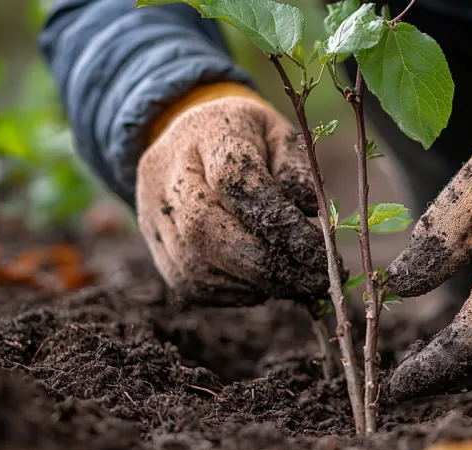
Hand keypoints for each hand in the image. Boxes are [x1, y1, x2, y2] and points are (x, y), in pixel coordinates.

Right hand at [137, 87, 328, 305]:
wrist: (193, 139)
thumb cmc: (250, 140)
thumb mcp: (280, 135)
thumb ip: (296, 167)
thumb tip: (308, 211)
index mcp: (206, 133)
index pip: (234, 179)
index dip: (278, 221)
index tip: (319, 249)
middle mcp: (167, 172)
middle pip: (203, 228)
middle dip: (265, 264)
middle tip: (315, 281)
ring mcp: (152, 211)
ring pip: (193, 264)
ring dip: (253, 284)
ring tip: (298, 286)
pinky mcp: (154, 244)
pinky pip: (188, 283)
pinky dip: (232, 293)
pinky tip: (265, 288)